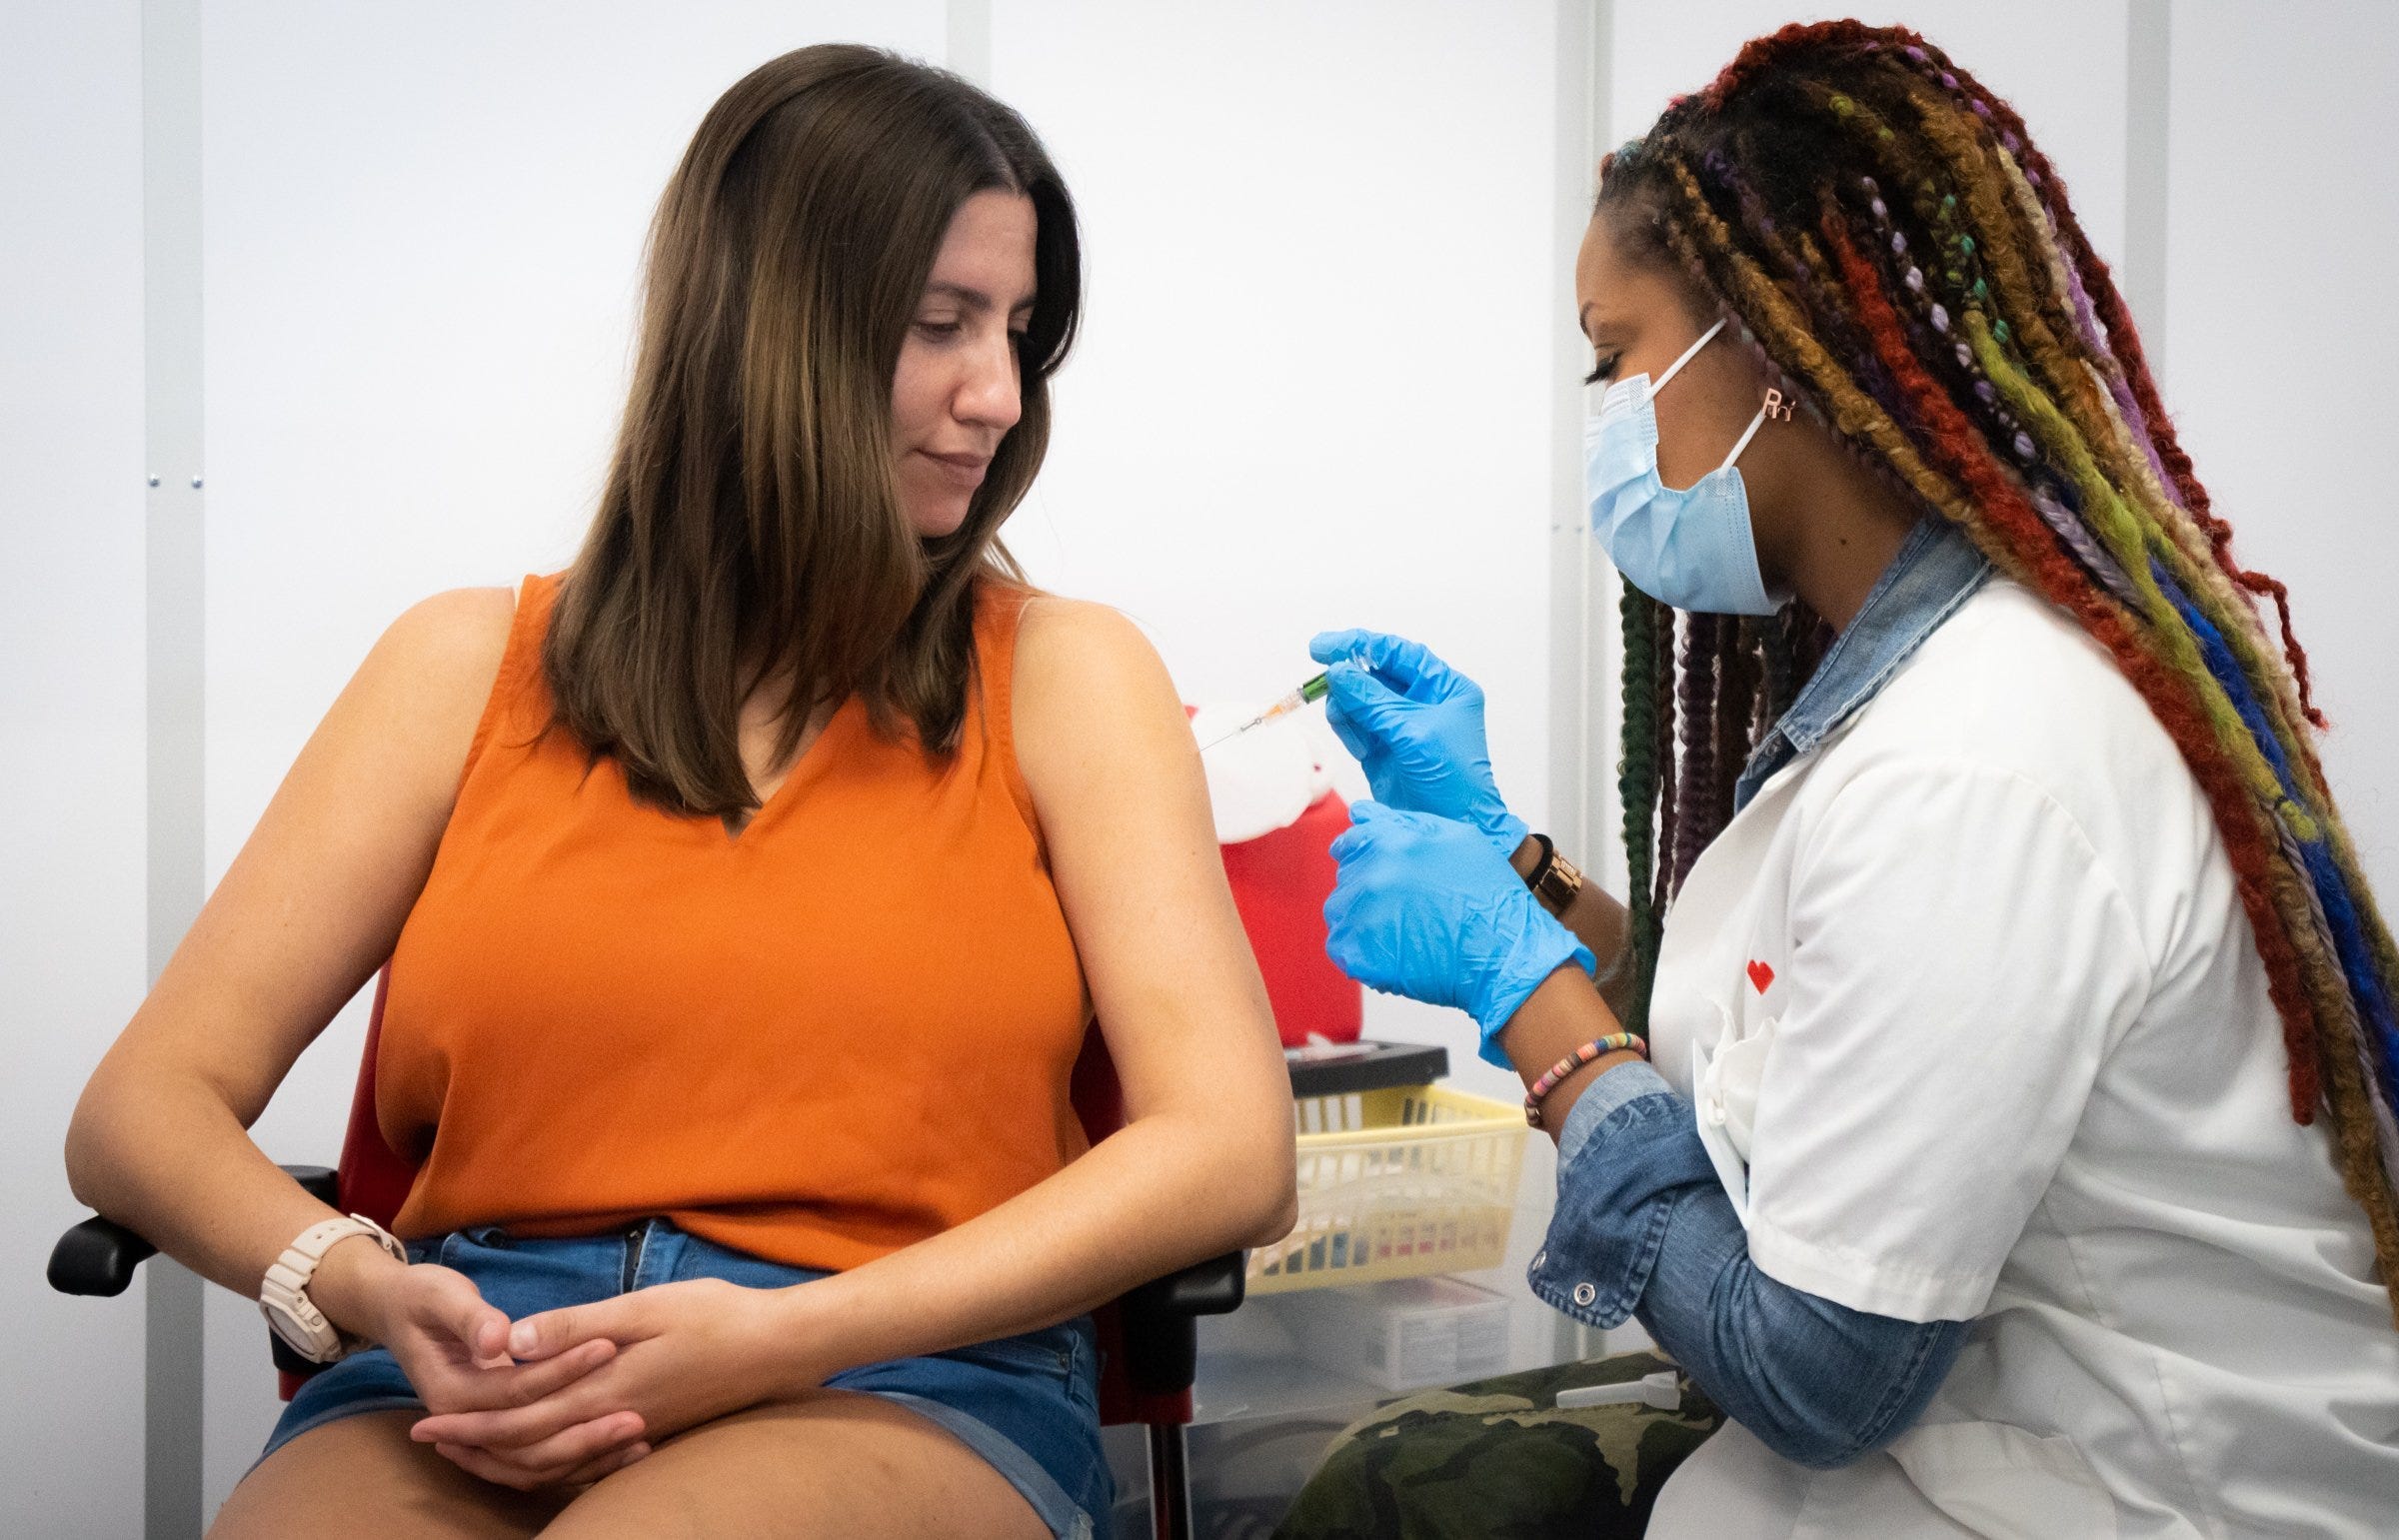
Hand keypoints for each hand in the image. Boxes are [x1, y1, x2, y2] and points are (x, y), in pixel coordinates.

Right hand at [338, 1255, 641, 1490]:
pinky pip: (541, 1461)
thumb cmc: (424, 1298)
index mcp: (451, 1393)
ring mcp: (482, 1436)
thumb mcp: (441, 1295)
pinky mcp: (502, 1434)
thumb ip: (471, 1317)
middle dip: (585, 1429)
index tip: (609, 1346)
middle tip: (639, 1415)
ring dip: (587, 1456)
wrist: (400, 1314)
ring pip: (538, 1464)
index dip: (563, 1369)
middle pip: (530, 1442)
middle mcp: (466, 1423)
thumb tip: (499, 1339)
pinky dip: (578, 1462)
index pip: (517, 1390)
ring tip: (639, 1442)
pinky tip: (621, 1453)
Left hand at [408, 1277, 792, 1489]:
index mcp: (603, 1390)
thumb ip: (576, 1325)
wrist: (779, 1348)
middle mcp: (613, 1421)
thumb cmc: (717, 1317)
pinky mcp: (651, 1429)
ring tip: (472, 1448)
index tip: (424, 1424)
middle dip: (474, 1447)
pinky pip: (586, 1462)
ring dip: (507, 1458)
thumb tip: (513, 1342)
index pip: (518, 1419)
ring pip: (554, 1463)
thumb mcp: (644, 1307)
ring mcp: (634, 1430)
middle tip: (430, 1441)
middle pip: (527, 1450)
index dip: (468, 1424)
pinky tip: (541, 1450)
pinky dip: (550, 1462)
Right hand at [1309, 630, 1526, 856]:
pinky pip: (1355, 726)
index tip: (1326, 646)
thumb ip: (1373, 700)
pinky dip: (1348, 729)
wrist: (1453, 827)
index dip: (1361, 644)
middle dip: (1349, 678)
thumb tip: (1339, 671)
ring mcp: (1400, 726)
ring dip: (1347, 707)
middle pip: (1374, 674)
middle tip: (1321, 678)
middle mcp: (1423, 703)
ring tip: (1350, 725)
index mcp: (1444, 688)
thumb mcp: (1414, 732)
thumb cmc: (1453, 780)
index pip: (1399, 653)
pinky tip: (1357, 742)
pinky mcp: (1382, 748)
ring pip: (1359, 700)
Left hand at [1326, 802, 1593, 1066]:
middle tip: (1407, 909)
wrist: (1503, 954)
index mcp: (1390, 842)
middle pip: (1346, 879)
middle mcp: (1371, 875)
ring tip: (1403, 931)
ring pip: (1341, 912)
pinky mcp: (1358, 953)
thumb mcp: (1456, 838)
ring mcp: (1361, 916)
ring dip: (1363, 920)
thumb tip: (1361, 814)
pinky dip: (1362, 952)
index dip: (1363, 858)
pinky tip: (1395, 951)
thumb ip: (1402, 823)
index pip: (1349, 843)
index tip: (1379, 873)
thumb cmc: (1489, 899)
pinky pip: (1342, 948)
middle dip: (1368, 890)